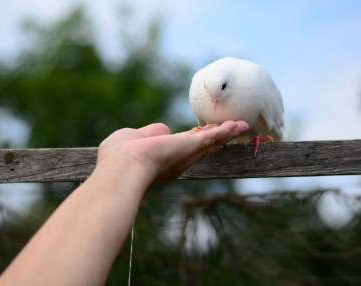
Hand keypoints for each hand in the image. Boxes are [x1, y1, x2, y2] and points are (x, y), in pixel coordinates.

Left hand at [97, 120, 248, 182]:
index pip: (178, 149)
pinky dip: (225, 131)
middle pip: (200, 147)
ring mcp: (184, 154)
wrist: (123, 166)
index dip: (190, 143)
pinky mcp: (191, 146)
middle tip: (229, 132)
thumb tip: (162, 131)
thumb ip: (147, 134)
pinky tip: (238, 125)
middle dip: (215, 139)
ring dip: (225, 133)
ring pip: (209, 141)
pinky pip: (212, 137)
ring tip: (240, 126)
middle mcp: (176, 160)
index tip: (201, 137)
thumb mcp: (132, 138)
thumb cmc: (119, 155)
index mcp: (160, 158)